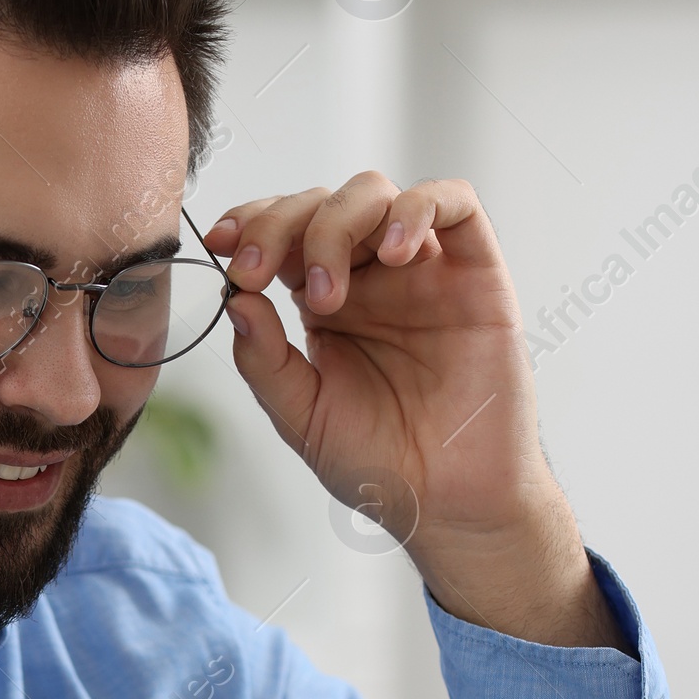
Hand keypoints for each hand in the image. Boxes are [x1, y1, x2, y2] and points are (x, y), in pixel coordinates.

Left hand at [205, 177, 620, 647]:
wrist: (449, 504)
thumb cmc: (379, 465)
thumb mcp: (301, 417)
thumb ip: (264, 360)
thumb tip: (234, 299)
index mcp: (324, 302)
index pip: (283, 233)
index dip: (250, 222)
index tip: (222, 244)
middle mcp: (371, 277)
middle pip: (321, 203)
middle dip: (279, 225)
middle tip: (257, 272)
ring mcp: (423, 271)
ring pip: (376, 194)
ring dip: (336, 224)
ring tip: (325, 294)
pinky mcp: (476, 273)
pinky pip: (454, 204)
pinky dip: (417, 208)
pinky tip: (393, 254)